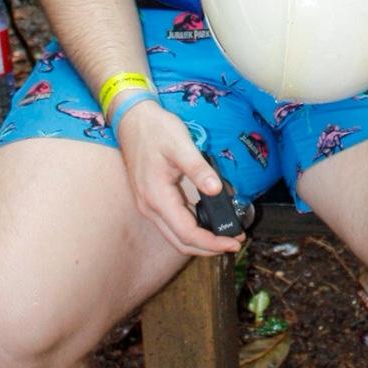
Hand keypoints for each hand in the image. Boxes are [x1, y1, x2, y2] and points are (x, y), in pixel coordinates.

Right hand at [117, 101, 243, 256]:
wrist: (132, 120)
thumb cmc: (156, 130)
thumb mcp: (181, 145)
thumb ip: (198, 169)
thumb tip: (216, 190)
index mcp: (157, 197)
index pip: (187, 232)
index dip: (212, 242)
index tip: (234, 243)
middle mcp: (150, 207)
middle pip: (180, 241)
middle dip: (208, 247)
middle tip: (235, 243)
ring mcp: (149, 205)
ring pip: (175, 235)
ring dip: (200, 240)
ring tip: (226, 236)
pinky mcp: (152, 199)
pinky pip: (173, 223)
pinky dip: (192, 229)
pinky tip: (208, 223)